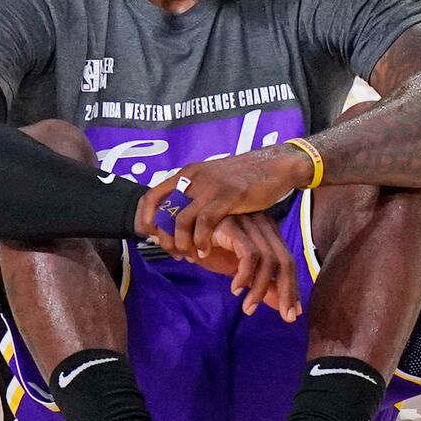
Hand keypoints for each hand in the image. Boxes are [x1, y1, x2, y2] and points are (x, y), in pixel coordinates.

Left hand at [138, 146, 308, 257]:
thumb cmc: (246, 177)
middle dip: (163, 236)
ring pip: (181, 221)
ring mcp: (210, 186)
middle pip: (162, 210)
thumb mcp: (214, 181)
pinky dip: (201, 241)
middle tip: (173, 252)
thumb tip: (181, 213)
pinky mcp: (227, 196)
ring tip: (190, 256)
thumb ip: (197, 193)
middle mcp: (193, 177)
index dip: (145, 217)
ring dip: (182, 243)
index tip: (149, 235)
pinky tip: (205, 251)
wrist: (276, 165)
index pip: (152, 195)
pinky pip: (204, 223)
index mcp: (188, 173)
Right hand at [193, 212, 302, 320]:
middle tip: (285, 316)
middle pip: (285, 261)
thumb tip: (282, 306)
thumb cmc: (211, 250)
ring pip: (268, 259)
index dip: (293, 288)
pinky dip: (245, 275)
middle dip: (287, 291)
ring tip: (248, 307)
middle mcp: (263, 224)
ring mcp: (249, 222)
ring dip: (259, 289)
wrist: (180, 233)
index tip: (292, 313)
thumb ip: (262, 284)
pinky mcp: (233, 225)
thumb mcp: (240, 271)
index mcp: (268, 232)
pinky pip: (249, 254)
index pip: (288, 261)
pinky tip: (235, 289)